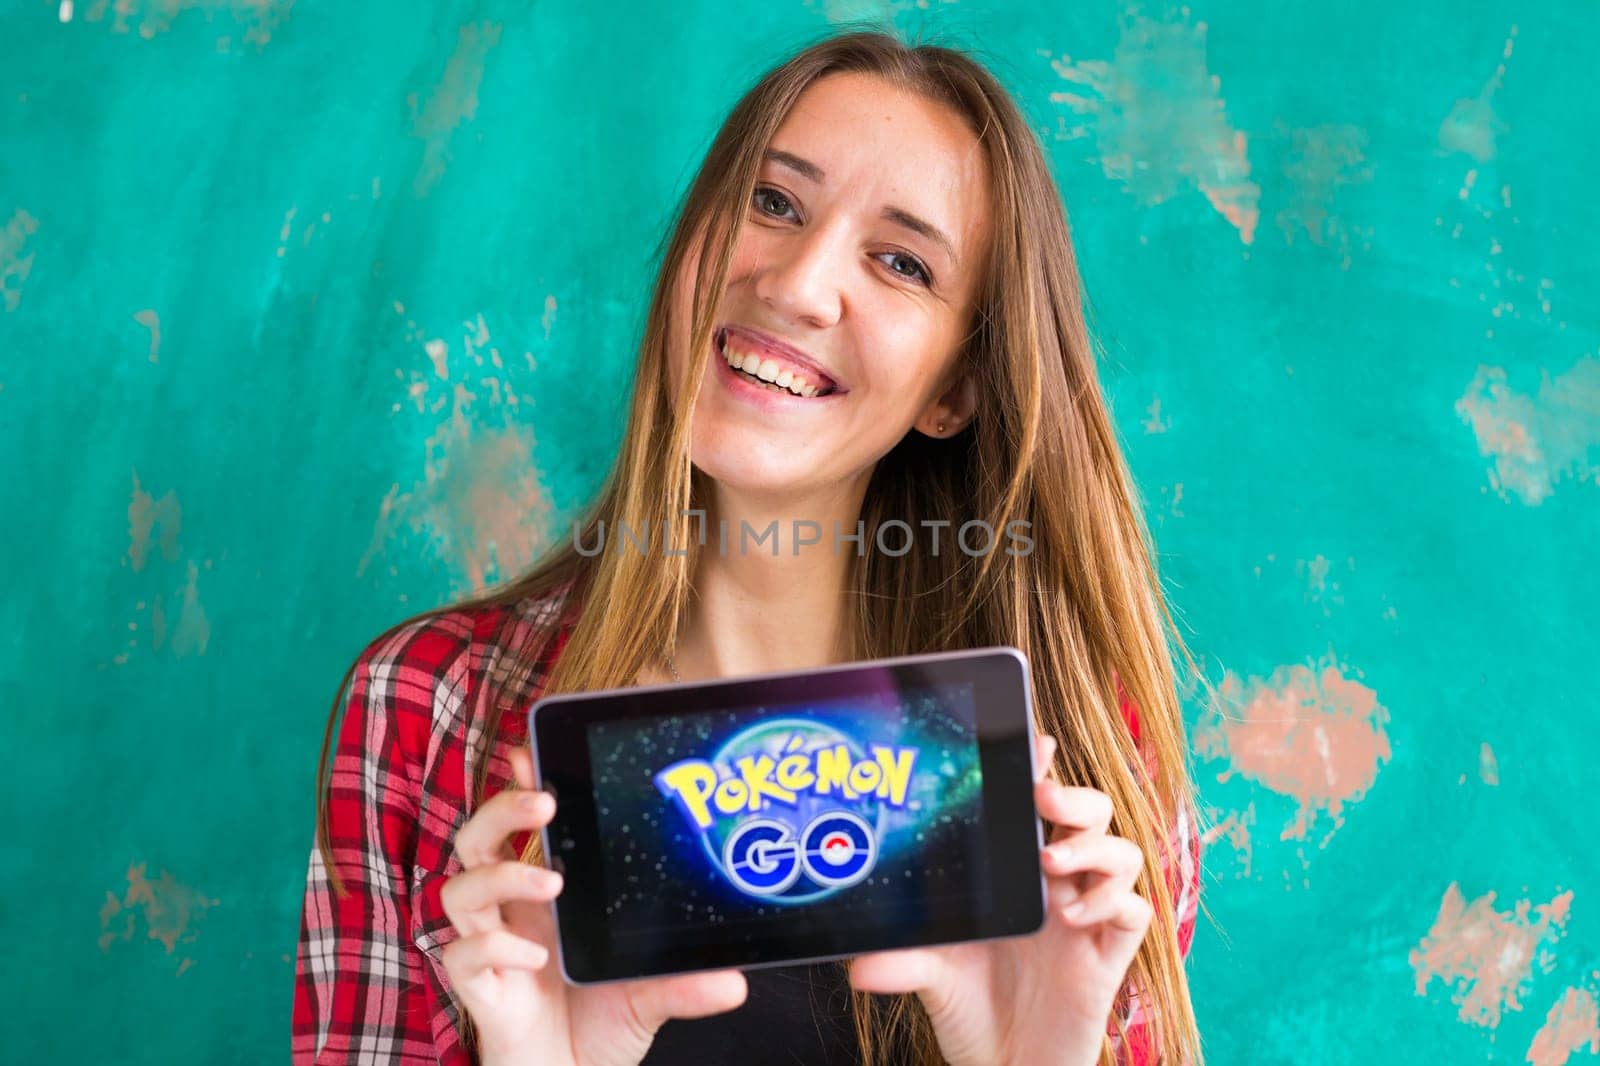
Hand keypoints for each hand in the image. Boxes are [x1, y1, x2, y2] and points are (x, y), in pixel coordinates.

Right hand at [439, 746, 748, 1065]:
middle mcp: (512, 914)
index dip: (519, 788)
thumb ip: (686, 983)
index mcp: (546, 897)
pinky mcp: (479, 989)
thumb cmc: (601, 1026)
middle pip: (477, 839)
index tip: (531, 754)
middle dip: (502, 809)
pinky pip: (462, 954)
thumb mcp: (653, 994)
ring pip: (460, 888)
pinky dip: (495, 948)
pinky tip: (533, 957)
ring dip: (502, 875)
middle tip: (546, 802)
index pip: (520, 827)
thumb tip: (737, 983)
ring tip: (551, 883)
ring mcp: (491, 947)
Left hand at [848, 734, 1153, 1065]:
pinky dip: (1111, 903)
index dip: (1043, 769)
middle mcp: (1057, 882)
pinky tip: (1072, 917)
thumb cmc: (969, 1006)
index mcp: (1017, 869)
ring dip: (1094, 847)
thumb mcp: (929, 973)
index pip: (1039, 805)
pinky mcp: (1107, 955)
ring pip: (1122, 852)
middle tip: (1044, 801)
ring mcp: (1086, 916)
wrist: (1002, 1064)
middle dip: (1075, 796)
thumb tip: (859, 967)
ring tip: (1053, 865)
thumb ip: (902, 962)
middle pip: (1091, 813)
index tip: (1034, 746)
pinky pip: (1133, 911)